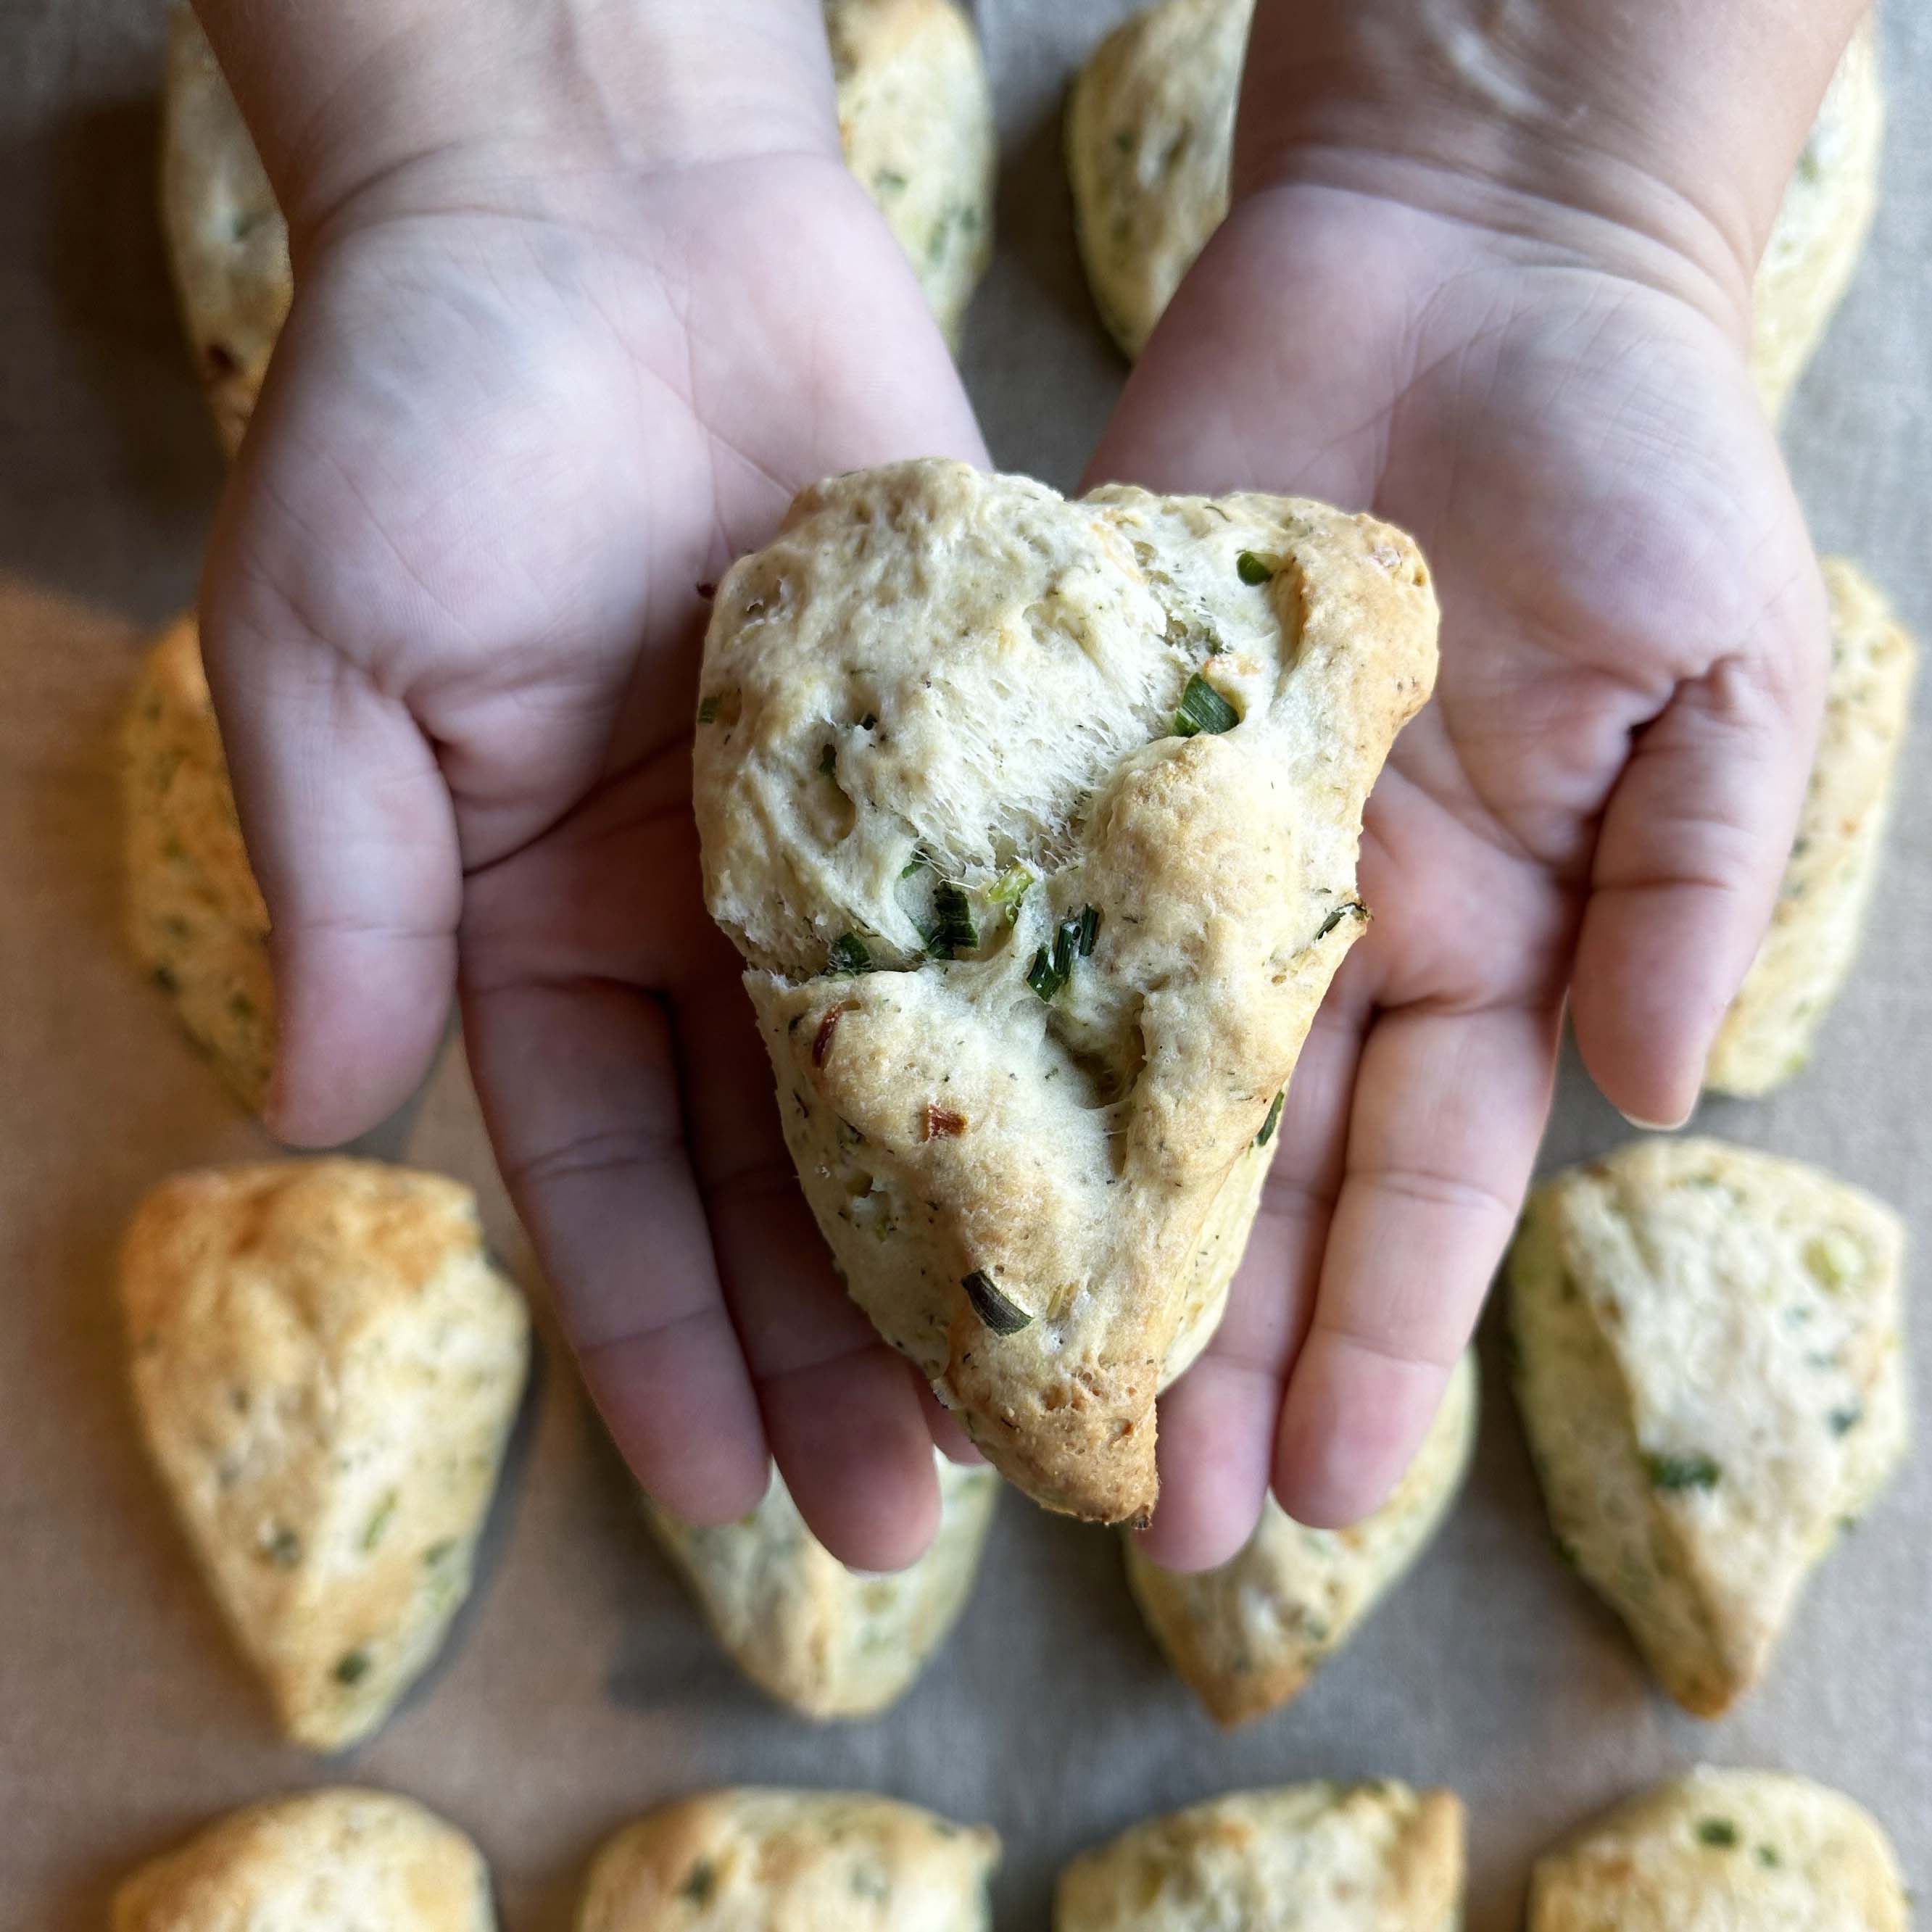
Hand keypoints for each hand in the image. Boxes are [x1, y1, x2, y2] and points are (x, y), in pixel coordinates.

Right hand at [198, 3, 984, 1569]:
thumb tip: (302, 1109)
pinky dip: (1085, 1037)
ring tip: (1060, 1406)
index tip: (719, 1506)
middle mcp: (706, 924)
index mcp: (542, 933)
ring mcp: (852, 849)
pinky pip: (1033, 915)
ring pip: (924, 1091)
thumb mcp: (329, 665)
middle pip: (780, 1183)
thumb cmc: (424, 413)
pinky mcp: (971, 751)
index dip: (656, 1347)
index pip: (601, 1188)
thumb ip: (336, 887)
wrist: (603, 206)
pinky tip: (1161, 1168)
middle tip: (921, 1524)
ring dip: (979, 1248)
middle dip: (838, 1354)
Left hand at [1101, 0, 1855, 1568]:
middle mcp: (1313, 935)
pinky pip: (1004, 897)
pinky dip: (960, 1017)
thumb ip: (1701, 888)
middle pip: (1245, 1181)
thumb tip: (1664, 1084)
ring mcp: (1175, 851)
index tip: (1325, 1494)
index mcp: (1475, 947)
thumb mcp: (1728, 686)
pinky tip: (891, 1148)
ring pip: (1106, 1084)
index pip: (1419, 1189)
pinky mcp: (1068, 745)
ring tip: (994, 1398)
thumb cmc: (1635, 460)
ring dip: (1064, 1242)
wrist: (1465, 254)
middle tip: (1128, 1517)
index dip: (1378, 1341)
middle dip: (1202, 1348)